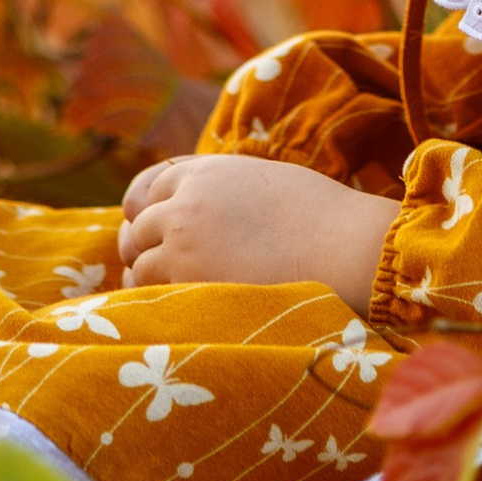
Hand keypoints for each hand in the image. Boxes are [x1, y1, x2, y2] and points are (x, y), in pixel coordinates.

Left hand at [120, 153, 397, 310]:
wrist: (341, 244)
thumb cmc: (319, 215)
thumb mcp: (263, 180)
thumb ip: (225, 191)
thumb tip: (212, 215)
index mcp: (205, 172)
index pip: (150, 187)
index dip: (148, 210)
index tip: (150, 229)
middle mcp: (185, 203)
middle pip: (140, 226)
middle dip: (143, 245)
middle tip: (154, 265)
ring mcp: (183, 243)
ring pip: (140, 263)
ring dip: (150, 277)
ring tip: (170, 291)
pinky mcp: (190, 281)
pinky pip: (153, 294)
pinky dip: (159, 301)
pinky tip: (179, 308)